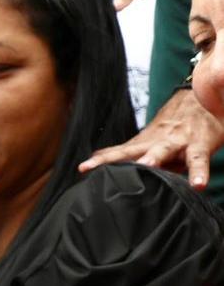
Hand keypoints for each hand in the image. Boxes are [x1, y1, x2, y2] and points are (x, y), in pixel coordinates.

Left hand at [82, 89, 223, 188]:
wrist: (202, 101)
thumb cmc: (174, 129)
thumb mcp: (150, 140)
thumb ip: (129, 152)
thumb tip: (100, 161)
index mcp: (144, 143)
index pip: (118, 153)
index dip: (100, 160)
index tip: (82, 169)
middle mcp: (156, 142)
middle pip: (131, 151)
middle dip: (113, 159)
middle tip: (95, 167)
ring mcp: (177, 143)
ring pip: (164, 150)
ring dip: (154, 157)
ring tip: (147, 166)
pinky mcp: (199, 145)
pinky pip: (198, 160)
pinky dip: (199, 172)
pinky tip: (198, 185)